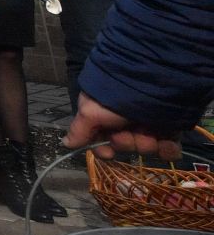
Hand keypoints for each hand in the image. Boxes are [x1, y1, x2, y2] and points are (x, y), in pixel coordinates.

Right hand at [65, 92, 182, 160]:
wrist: (150, 82)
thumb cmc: (114, 97)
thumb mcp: (90, 111)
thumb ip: (79, 129)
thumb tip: (66, 143)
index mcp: (104, 117)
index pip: (101, 141)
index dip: (104, 149)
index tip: (109, 152)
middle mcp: (125, 122)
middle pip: (125, 145)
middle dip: (128, 142)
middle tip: (130, 131)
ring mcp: (147, 124)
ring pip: (146, 148)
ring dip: (148, 143)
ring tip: (150, 130)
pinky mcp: (169, 127)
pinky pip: (168, 148)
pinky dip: (169, 149)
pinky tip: (168, 143)